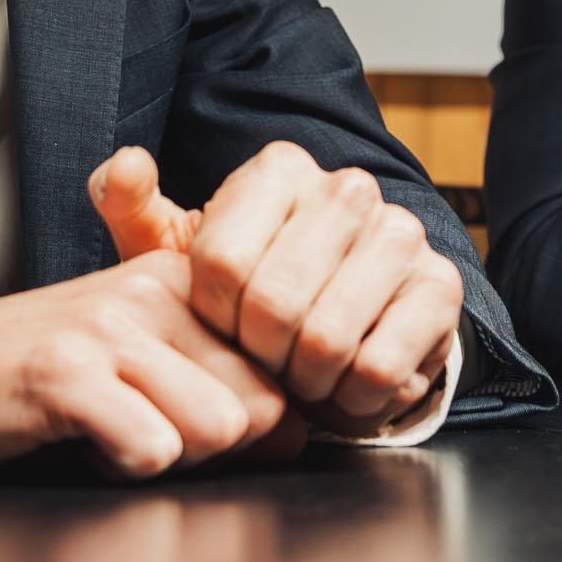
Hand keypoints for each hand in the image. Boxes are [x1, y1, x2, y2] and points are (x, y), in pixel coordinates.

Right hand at [0, 249, 293, 477]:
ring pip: (220, 427)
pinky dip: (120, 469)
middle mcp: (153, 291)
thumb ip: (214, 384)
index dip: (254, 429)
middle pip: (264, 407)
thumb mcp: (132, 366)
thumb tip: (304, 434)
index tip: (187, 428)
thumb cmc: (25, 383)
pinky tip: (76, 446)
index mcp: (177, 282)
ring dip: (167, 459)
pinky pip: (153, 449)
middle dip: (214, 451)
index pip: (282, 372)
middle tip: (138, 436)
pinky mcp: (65, 373)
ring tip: (105, 436)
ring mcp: (109, 327)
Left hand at [90, 142, 462, 435]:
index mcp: (278, 170)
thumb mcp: (181, 253)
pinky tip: (348, 381)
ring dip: (307, 380)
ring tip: (305, 371)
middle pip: (273, 305)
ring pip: (326, 340)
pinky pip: (378, 368)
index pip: (220, 264)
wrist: (346, 328)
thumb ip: (135, 211)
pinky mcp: (439, 287)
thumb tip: (122, 165)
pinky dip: (353, 396)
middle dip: (260, 356)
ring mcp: (401, 233)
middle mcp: (346, 188)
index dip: (214, 320)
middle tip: (268, 359)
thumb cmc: (251, 292)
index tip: (226, 326)